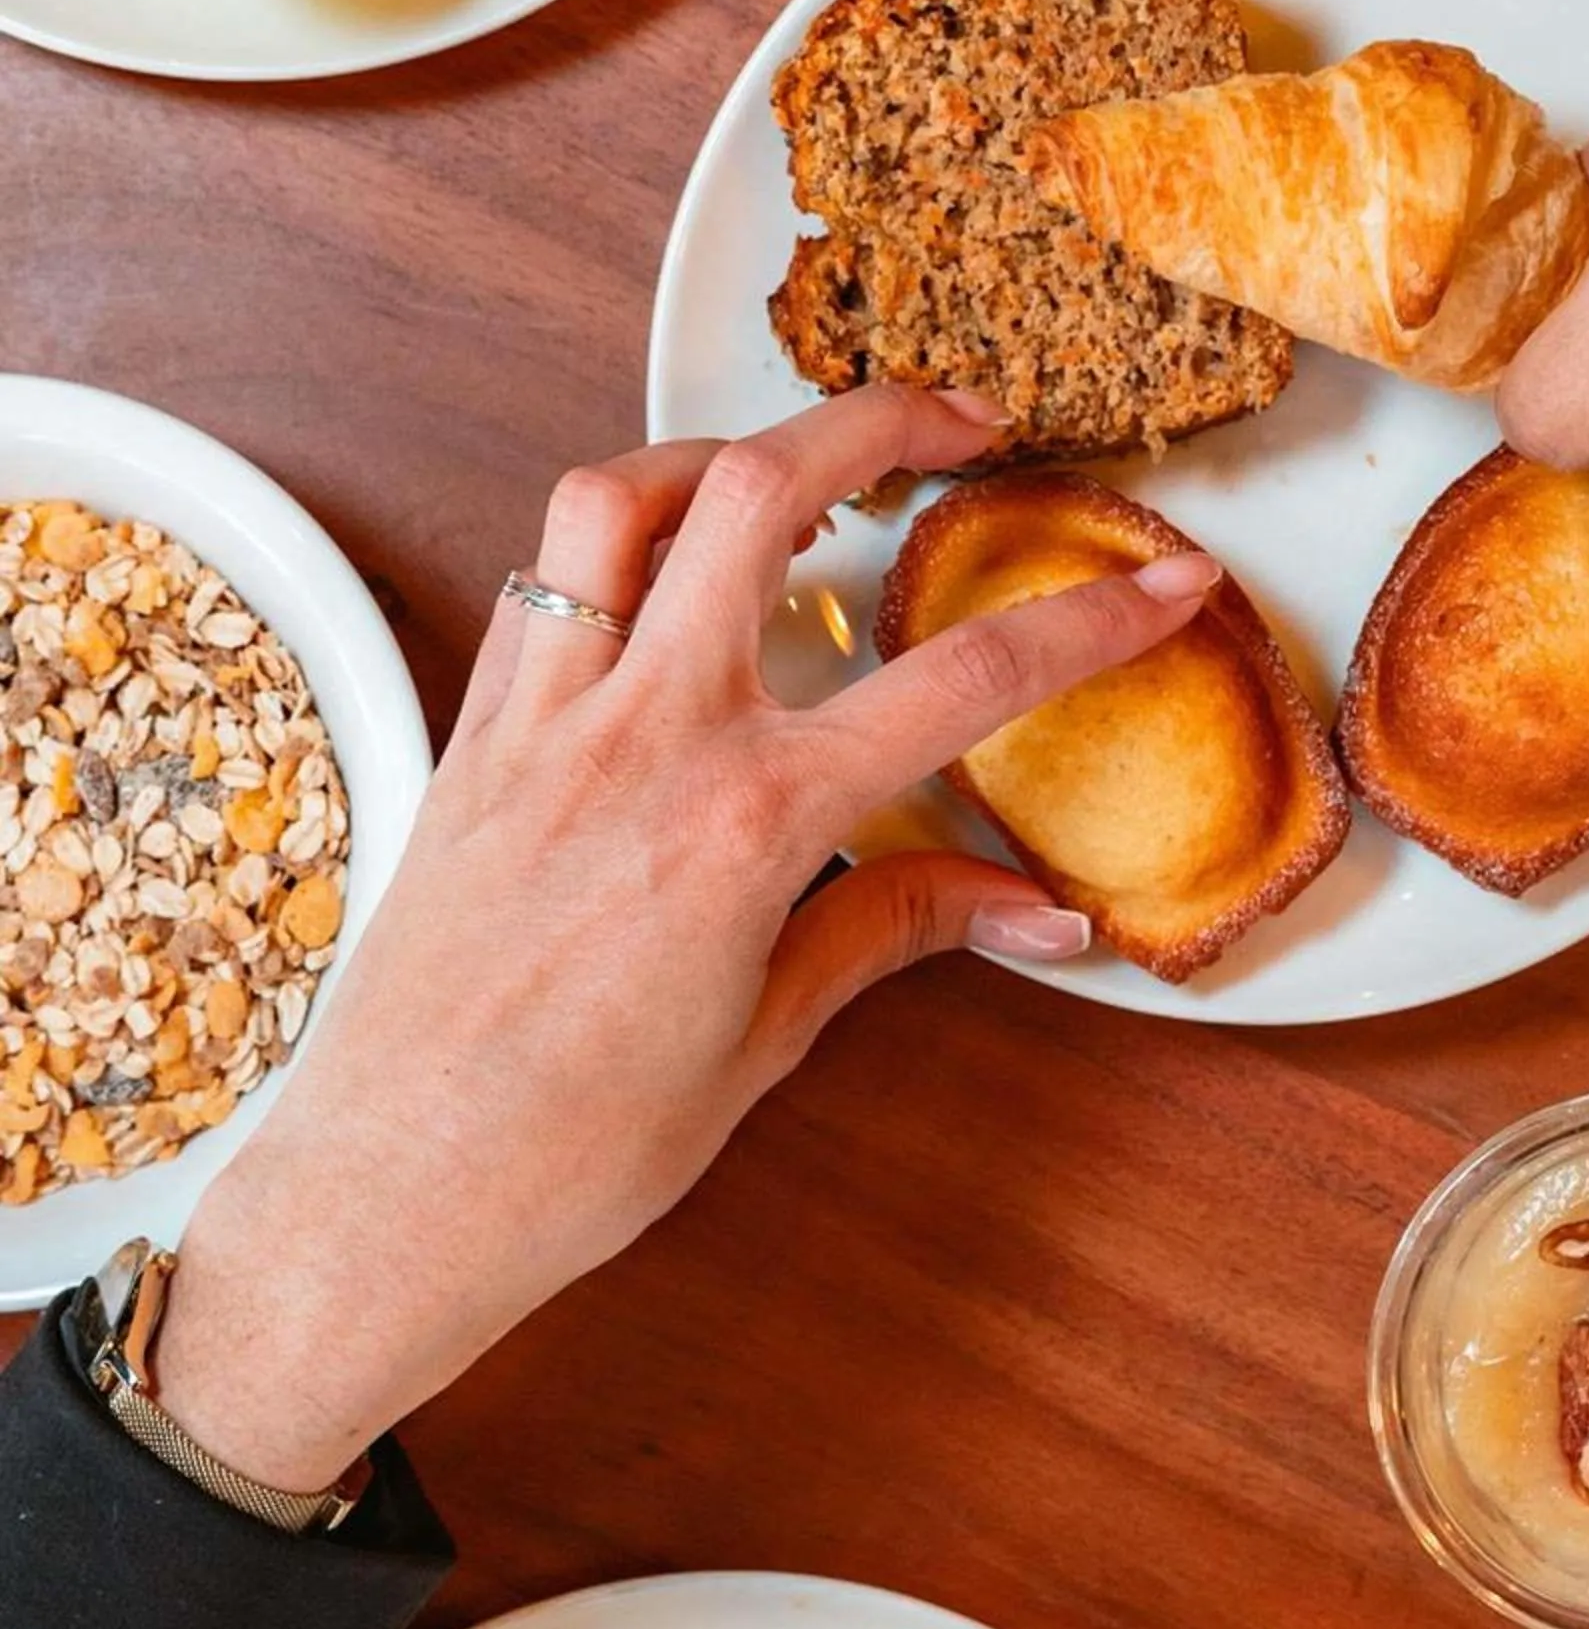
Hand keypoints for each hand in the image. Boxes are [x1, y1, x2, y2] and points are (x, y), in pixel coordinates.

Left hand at [145, 385, 1218, 1492]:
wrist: (383, 1208)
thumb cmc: (572, 1154)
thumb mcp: (769, 1037)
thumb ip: (901, 928)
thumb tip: (1044, 912)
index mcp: (747, 822)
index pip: (961, 684)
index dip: (1089, 621)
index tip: (1165, 581)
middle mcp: (643, 737)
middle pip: (766, 488)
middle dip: (885, 420)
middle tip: (967, 425)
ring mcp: (543, 722)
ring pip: (624, 496)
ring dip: (726, 453)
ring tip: (803, 474)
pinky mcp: (474, 739)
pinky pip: (543, 582)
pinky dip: (619, 543)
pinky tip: (674, 583)